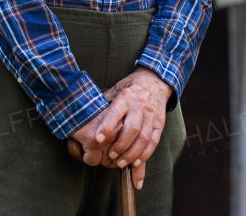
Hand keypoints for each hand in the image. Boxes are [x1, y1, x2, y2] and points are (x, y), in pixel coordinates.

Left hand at [98, 67, 171, 188]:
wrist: (154, 81)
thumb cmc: (129, 87)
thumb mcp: (115, 89)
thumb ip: (104, 104)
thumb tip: (86, 116)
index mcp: (126, 96)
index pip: (116, 113)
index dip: (107, 127)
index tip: (97, 139)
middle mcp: (140, 106)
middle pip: (132, 128)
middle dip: (121, 145)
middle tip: (111, 156)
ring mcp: (151, 115)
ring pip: (143, 138)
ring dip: (132, 153)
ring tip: (121, 163)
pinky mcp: (159, 124)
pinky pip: (153, 141)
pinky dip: (145, 154)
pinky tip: (136, 162)